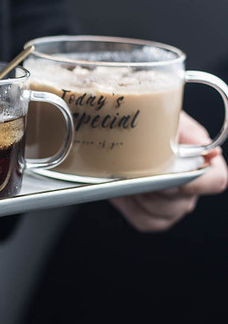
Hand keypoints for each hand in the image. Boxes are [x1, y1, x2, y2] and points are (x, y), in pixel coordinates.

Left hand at [110, 111, 227, 231]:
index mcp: (201, 160)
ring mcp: (172, 203)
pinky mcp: (151, 214)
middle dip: (158, 187)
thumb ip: (178, 125)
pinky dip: (130, 206)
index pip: (216, 179)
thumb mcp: (163, 115)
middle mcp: (191, 186)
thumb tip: (200, 144)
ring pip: (163, 212)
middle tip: (138, 172)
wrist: (119, 134)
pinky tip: (121, 189)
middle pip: (184, 201)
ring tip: (126, 176)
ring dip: (141, 196)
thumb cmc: (146, 121)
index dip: (200, 182)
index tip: (176, 174)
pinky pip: (145, 220)